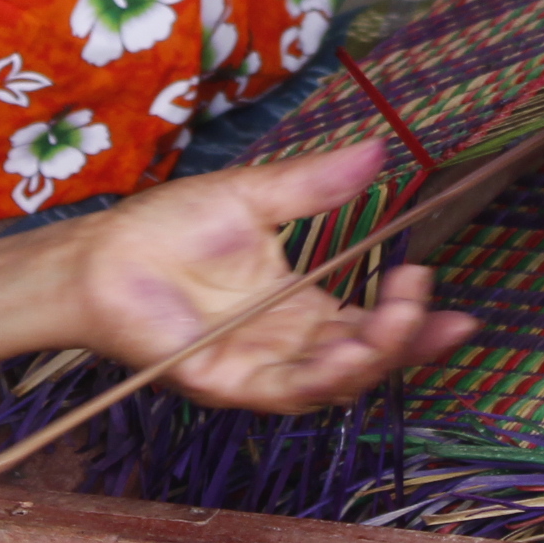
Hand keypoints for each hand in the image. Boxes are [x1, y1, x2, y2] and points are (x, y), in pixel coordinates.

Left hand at [54, 143, 475, 412]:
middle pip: (364, 358)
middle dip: (406, 339)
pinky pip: (284, 392)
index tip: (440, 291)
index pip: (370, 322)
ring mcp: (260, 369)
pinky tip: (348, 351)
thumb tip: (377, 150)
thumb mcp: (254, 196)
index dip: (411, 317)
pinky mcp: (227, 384)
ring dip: (373, 358)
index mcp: (301, 307)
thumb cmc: (167, 227)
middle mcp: (288, 346)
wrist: (103, 254)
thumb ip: (315, 185)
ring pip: (334, 382)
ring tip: (398, 321)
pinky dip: (321, 377)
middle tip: (423, 299)